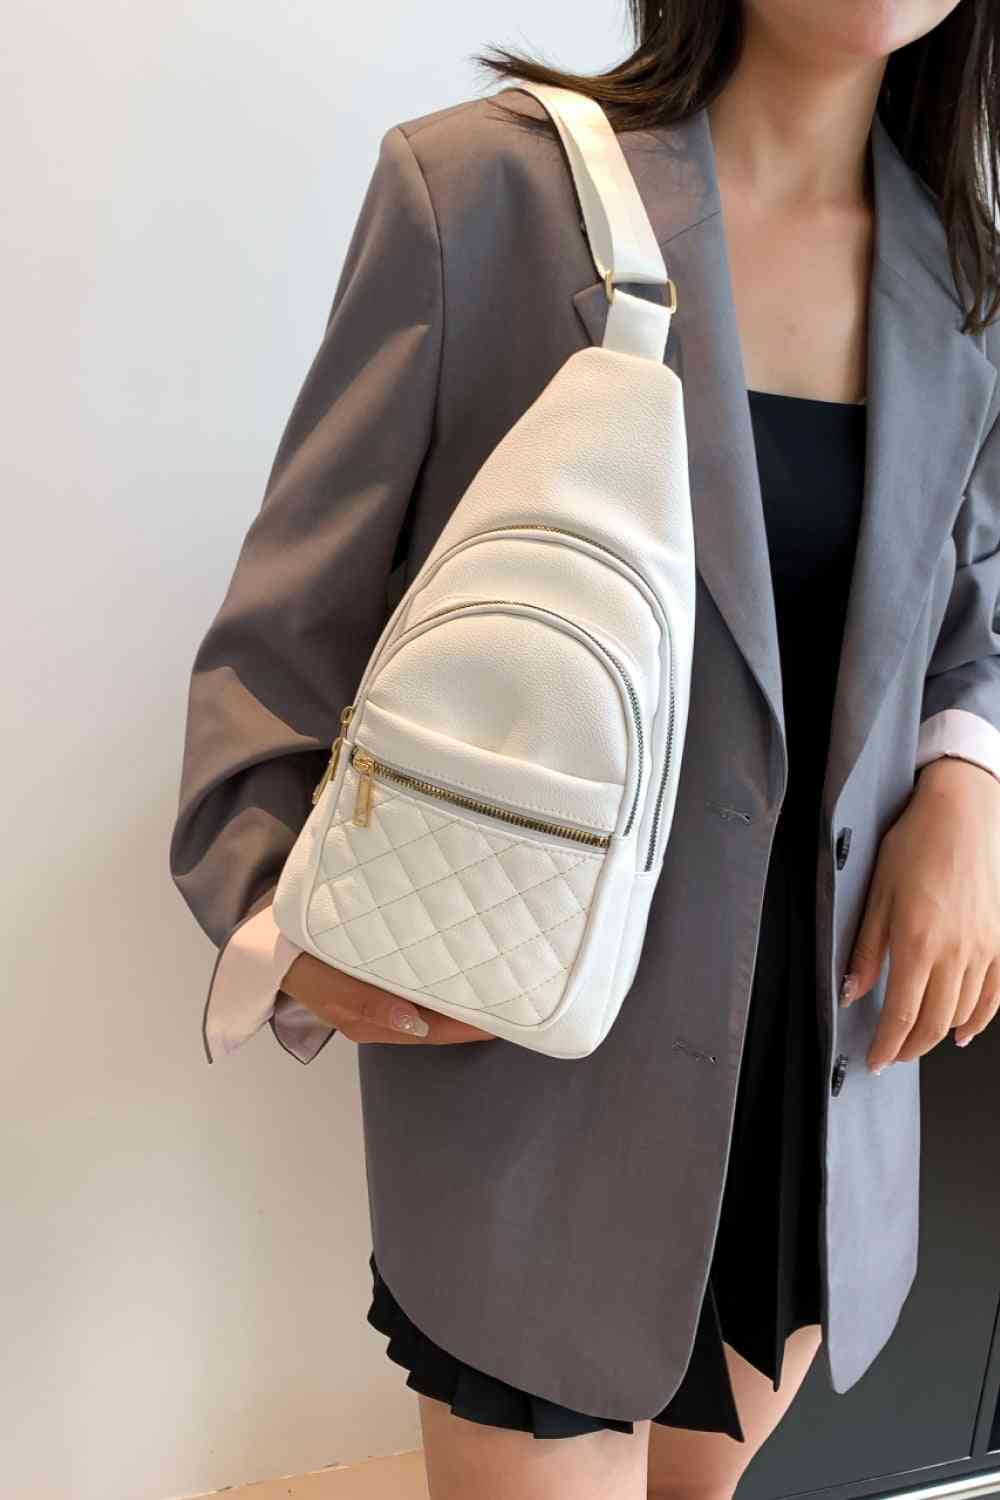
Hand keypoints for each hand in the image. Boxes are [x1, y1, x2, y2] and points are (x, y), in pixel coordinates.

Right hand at [281, 952, 496, 1044]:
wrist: (266, 938)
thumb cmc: (298, 960)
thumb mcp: (327, 984)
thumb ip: (366, 1002)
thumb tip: (413, 1021)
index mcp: (372, 1024)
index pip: (433, 1030)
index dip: (469, 1026)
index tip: (506, 1016)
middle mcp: (382, 1016)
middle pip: (437, 1020)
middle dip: (473, 1011)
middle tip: (516, 995)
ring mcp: (380, 996)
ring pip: (429, 1001)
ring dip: (459, 992)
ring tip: (498, 978)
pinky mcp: (377, 975)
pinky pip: (417, 980)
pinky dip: (441, 975)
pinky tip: (461, 960)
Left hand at [842, 757, 999, 1071]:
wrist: (964, 811)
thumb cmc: (916, 842)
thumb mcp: (877, 893)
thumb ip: (866, 949)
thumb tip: (851, 991)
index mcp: (918, 942)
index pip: (902, 1016)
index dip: (887, 1046)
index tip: (875, 1060)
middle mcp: (957, 952)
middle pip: (935, 1023)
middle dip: (911, 1048)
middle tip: (893, 1055)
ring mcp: (986, 948)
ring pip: (964, 1012)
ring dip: (940, 1035)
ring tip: (918, 1042)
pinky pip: (995, 995)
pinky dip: (979, 1018)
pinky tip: (963, 1029)